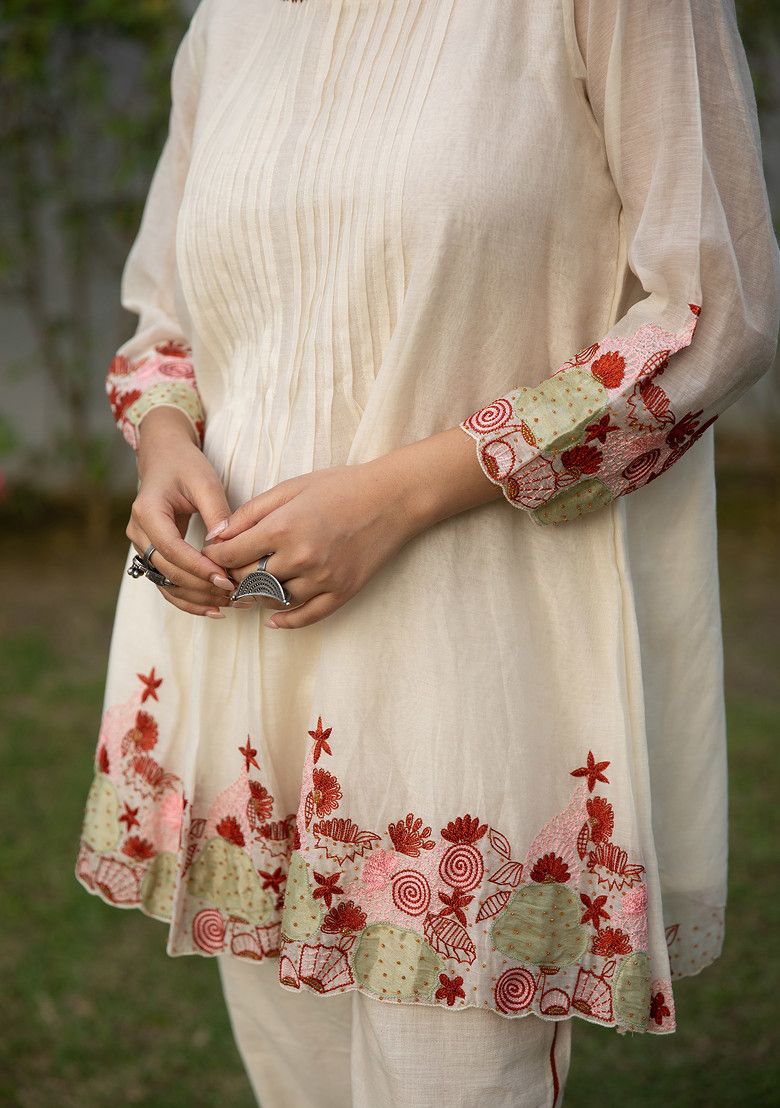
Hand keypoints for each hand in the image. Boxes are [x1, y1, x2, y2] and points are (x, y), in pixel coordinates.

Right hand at [126, 408, 236, 618]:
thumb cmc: (186, 466)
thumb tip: (224, 546)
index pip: (171, 549)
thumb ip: (216, 513)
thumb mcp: (205, 482)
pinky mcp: (152, 554)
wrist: (165, 457)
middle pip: (167, 570)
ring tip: (228, 604)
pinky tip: (213, 607)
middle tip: (235, 594)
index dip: (198, 568)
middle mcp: (138, 532)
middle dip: (201, 586)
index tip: (226, 579)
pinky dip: (188, 598)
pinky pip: (166, 583)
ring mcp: (142, 545)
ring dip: (196, 598)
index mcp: (147, 511)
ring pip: (165, 583)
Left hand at [202, 457, 428, 628]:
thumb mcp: (290, 488)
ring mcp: (323, 579)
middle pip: (248, 580)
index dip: (214, 557)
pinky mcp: (342, 591)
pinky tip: (273, 620)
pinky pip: (307, 616)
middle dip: (233, 577)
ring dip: (256, 598)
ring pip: (274, 600)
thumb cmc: (340, 486)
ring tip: (248, 590)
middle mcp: (301, 558)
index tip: (211, 555)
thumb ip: (250, 513)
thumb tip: (216, 536)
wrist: (392, 498)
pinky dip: (286, 621)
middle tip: (227, 573)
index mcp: (283, 528)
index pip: (231, 555)